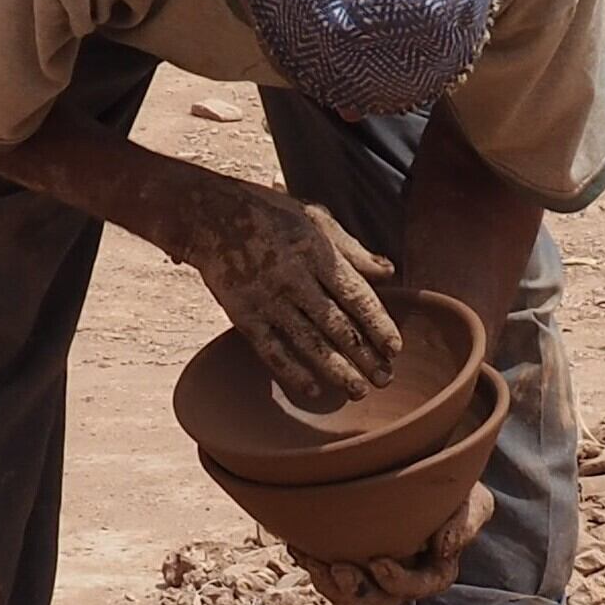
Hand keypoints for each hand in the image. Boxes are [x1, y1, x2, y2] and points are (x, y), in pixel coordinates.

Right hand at [179, 178, 400, 407]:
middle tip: (385, 379)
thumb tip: (389, 272)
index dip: (378, 324)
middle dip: (364, 356)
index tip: (394, 348)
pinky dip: (292, 371)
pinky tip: (312, 390)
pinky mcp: (243, 315)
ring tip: (358, 391)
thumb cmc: (270, 214)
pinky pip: (271, 350)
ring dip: (336, 371)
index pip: (356, 296)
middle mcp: (294, 279)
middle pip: (337, 325)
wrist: (210, 216)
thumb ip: (352, 249)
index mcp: (317, 252)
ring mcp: (268, 300)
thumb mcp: (316, 218)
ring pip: (308, 343)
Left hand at [298, 483, 492, 604]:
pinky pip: (326, 577)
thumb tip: (443, 548)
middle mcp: (402, 579)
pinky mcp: (348, 560)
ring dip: (328, 583)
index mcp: (434, 571)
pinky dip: (310, 563)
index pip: (420, 588)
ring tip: (310, 557)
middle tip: (338, 567)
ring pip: (347, 597)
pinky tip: (297, 546)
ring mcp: (372, 574)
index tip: (379, 561)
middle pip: (379, 602)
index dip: (398, 582)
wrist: (427, 470)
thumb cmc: (456, 489)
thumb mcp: (473, 499)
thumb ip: (464, 522)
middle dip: (357, 590)